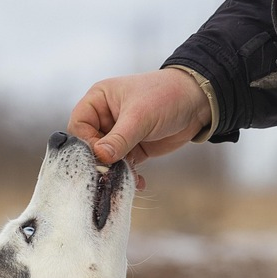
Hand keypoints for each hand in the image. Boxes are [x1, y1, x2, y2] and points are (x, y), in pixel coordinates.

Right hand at [67, 69, 211, 186]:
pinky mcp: (132, 148)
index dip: (86, 143)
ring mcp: (118, 134)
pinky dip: (128, 175)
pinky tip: (138, 181)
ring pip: (107, 159)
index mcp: (99, 100)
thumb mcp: (140, 116)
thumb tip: (100, 158)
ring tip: (127, 179)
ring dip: (116, 172)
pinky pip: (122, 166)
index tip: (100, 156)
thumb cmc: (166, 96)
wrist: (197, 102)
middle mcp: (105, 117)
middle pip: (90, 146)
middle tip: (111, 174)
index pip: (79, 125)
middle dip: (102, 162)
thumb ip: (119, 139)